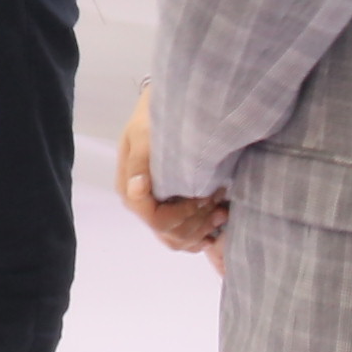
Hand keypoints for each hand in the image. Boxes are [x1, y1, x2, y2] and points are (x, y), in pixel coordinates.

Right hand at [113, 83, 228, 256]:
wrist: (166, 112)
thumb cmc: (153, 121)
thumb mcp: (144, 134)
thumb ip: (139, 161)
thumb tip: (137, 189)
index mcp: (130, 189)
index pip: (154, 220)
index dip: (182, 215)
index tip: (203, 197)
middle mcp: (139, 204)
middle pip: (168, 233)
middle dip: (197, 222)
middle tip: (218, 200)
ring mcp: (154, 209)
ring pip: (177, 240)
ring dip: (202, 230)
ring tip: (221, 209)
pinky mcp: (169, 210)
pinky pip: (184, 238)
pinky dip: (201, 235)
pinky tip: (217, 221)